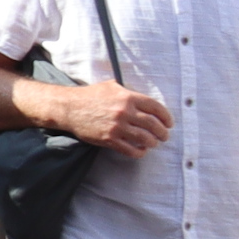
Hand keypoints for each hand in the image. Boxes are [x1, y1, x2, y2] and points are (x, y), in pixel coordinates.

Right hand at [45, 81, 171, 152]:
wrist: (69, 107)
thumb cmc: (90, 96)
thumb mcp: (112, 86)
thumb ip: (129, 92)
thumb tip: (144, 101)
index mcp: (128, 97)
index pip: (156, 108)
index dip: (166, 117)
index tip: (169, 123)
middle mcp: (125, 112)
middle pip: (153, 125)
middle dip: (163, 133)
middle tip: (164, 136)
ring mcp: (117, 126)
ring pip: (145, 139)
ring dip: (153, 143)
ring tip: (153, 143)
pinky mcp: (109, 139)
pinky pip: (130, 150)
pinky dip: (139, 152)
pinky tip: (141, 150)